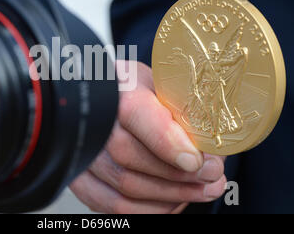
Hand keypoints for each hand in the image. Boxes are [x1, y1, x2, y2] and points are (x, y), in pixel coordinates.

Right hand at [71, 61, 226, 213]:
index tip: (197, 160)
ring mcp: (82, 153)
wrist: (101, 96)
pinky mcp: (81, 178)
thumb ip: (180, 110)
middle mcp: (91, 122)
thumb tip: (210, 149)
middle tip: (213, 175)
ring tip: (202, 190)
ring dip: (172, 196)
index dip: (167, 142)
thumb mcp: (158, 84)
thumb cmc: (132, 90)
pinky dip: (151, 209)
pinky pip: (114, 206)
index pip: (135, 114)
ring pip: (126, 187)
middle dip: (179, 176)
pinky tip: (173, 201)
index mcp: (114, 90)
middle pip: (131, 158)